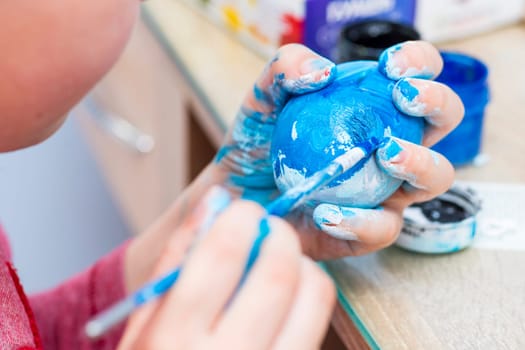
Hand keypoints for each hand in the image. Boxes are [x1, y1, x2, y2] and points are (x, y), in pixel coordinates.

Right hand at [118, 188, 335, 348]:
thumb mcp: (144, 322)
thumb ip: (176, 257)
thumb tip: (214, 201)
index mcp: (176, 339)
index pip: (223, 255)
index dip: (241, 218)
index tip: (244, 211)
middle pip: (279, 272)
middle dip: (280, 234)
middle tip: (268, 230)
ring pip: (314, 296)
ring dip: (302, 264)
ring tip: (280, 263)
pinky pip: (318, 322)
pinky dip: (308, 295)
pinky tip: (286, 299)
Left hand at [213, 42, 463, 258]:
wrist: (240, 193)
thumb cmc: (259, 142)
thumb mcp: (264, 97)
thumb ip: (287, 69)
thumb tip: (323, 72)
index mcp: (374, 108)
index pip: (417, 73)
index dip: (419, 61)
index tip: (390, 66)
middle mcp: (391, 145)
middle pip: (442, 121)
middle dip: (437, 104)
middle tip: (404, 99)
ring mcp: (384, 190)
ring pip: (434, 179)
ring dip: (419, 163)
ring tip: (385, 154)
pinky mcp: (364, 230)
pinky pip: (382, 229)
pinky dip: (359, 220)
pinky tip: (325, 212)